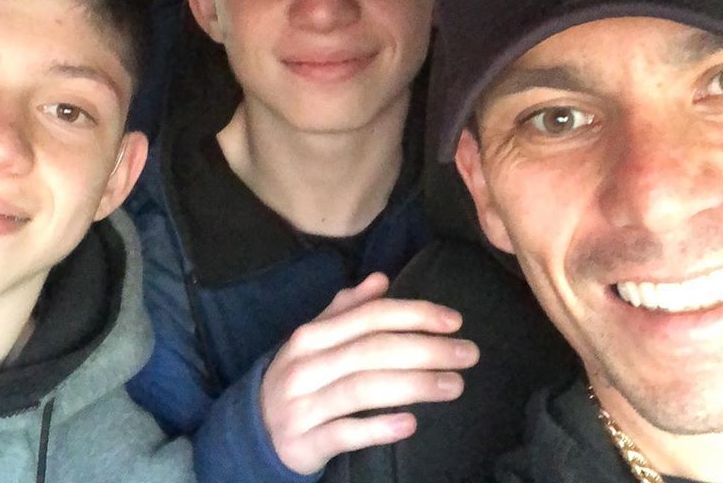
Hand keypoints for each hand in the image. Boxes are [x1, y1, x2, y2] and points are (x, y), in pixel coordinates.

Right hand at [260, 273, 478, 474]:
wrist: (254, 432)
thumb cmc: (298, 380)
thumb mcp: (314, 341)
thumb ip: (346, 310)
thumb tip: (382, 279)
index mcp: (312, 336)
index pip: (369, 317)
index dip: (414, 315)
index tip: (455, 321)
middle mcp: (306, 366)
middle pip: (372, 350)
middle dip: (425, 349)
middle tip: (468, 355)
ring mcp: (302, 406)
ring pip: (363, 388)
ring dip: (414, 385)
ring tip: (454, 385)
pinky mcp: (303, 443)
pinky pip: (345, 434)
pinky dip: (378, 428)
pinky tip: (410, 424)